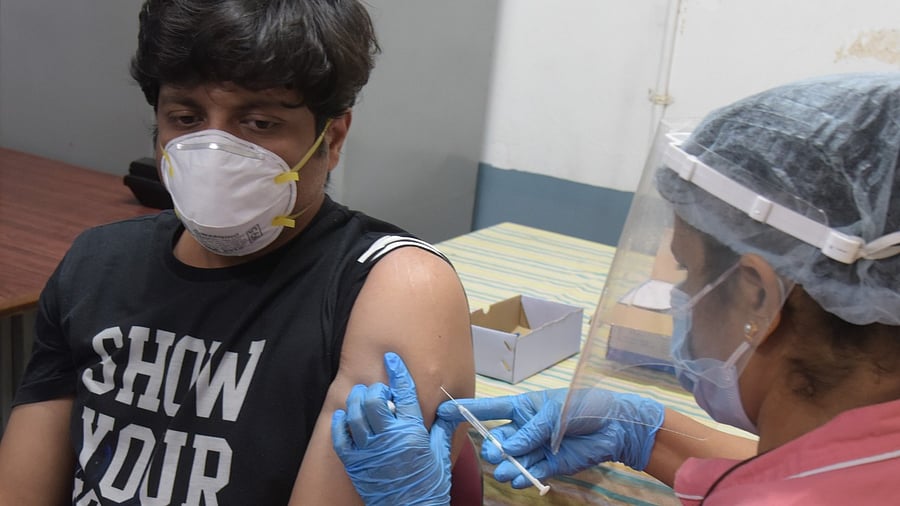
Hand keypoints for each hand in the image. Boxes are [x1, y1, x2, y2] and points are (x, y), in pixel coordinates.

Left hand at [331, 352, 456, 505]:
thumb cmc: (429, 486)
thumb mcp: (442, 455)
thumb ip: (444, 428)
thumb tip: (451, 409)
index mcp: (413, 433)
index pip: (403, 393)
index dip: (397, 371)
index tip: (391, 358)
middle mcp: (389, 438)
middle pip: (374, 399)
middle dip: (375, 388)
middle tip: (378, 389)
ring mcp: (369, 451)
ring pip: (355, 414)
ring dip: (356, 400)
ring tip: (361, 397)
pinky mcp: (355, 464)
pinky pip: (340, 437)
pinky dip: (340, 422)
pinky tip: (345, 415)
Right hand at [437, 388, 663, 489]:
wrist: (616, 427)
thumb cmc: (586, 407)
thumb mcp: (557, 411)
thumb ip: (531, 430)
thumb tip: (508, 448)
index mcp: (523, 407)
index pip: (489, 409)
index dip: (466, 410)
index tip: (444, 412)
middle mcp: (524, 428)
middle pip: (497, 440)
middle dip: (492, 448)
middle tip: (496, 453)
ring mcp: (535, 448)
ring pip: (510, 460)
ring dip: (506, 467)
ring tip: (508, 471)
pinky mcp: (548, 465)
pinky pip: (528, 472)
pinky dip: (523, 477)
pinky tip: (522, 478)